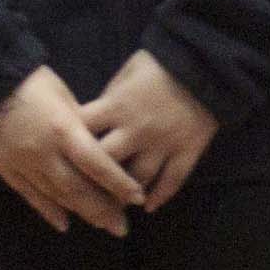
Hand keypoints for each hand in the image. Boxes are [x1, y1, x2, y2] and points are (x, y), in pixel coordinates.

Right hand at [0, 65, 146, 236]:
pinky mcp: (5, 169)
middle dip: (103, 210)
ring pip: (56, 196)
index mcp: (63, 130)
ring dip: (80, 213)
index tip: (138, 199)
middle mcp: (44, 152)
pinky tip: (64, 224)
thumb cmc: (31, 81)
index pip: (97, 164)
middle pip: (78, 189)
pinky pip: (30, 195)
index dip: (119, 184)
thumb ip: (82, 126)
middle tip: (122, 227)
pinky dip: (48, 211)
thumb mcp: (65, 97)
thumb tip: (100, 149)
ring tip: (102, 225)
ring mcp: (22, 164)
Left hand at [81, 48, 220, 210]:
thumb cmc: (161, 63)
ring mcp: (163, 144)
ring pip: (138, 179)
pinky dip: (160, 196)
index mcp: (116, 107)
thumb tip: (93, 121)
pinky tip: (149, 207)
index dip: (68, 143)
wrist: (207, 63)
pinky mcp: (187, 151)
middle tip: (83, 190)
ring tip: (115, 203)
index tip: (62, 154)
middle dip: (92, 177)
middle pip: (105, 162)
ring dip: (125, 194)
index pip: (82, 131)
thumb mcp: (126, 72)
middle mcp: (136, 130)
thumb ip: (108, 98)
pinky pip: (173, 180)